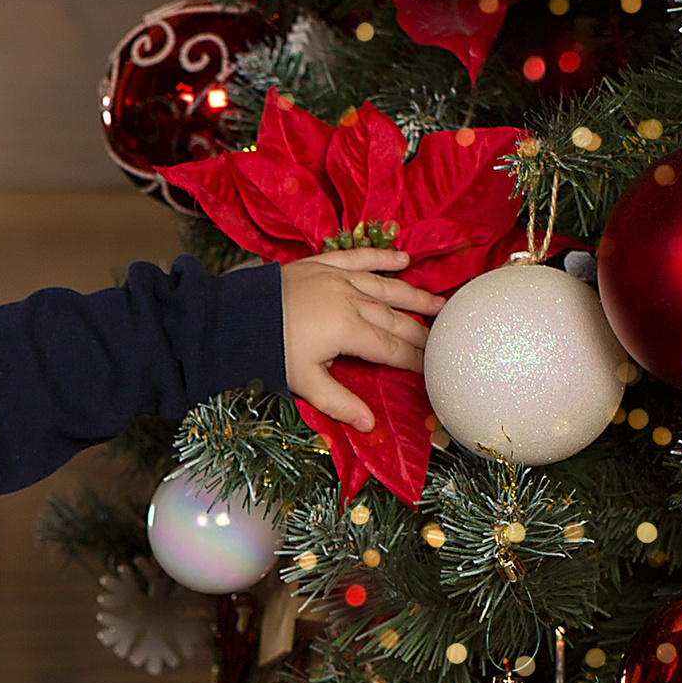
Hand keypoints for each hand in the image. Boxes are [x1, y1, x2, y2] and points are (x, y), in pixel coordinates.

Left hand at [280, 243, 446, 433]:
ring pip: (386, 287)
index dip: (417, 360)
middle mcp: (351, 300)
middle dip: (424, 332)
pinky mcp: (324, 264)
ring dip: (415, 295)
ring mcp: (338, 279)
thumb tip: (370, 425)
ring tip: (441, 303)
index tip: (437, 368)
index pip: (392, 349)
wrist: (233, 314)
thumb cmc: (268, 349)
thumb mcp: (303, 382)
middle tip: (448, 340)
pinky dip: (382, 257)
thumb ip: (339, 402)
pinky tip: (403, 258)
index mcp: (349, 330)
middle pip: (395, 319)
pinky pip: (359, 257)